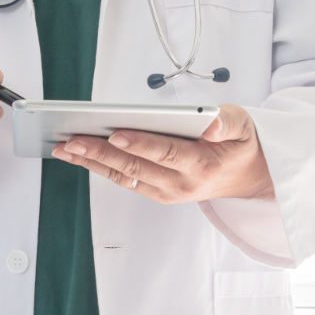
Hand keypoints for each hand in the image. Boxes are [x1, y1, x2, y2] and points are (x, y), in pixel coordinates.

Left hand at [52, 103, 275, 202]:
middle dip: (100, 152)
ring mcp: (167, 192)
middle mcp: (181, 184)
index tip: (115, 134)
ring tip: (64, 147)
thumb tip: (211, 122)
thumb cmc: (242, 145)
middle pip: (134, 167)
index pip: (165, 153)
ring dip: (91, 162)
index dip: (139, 144)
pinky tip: (80, 155)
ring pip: (123, 176)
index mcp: (202, 166)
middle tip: (72, 139)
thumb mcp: (245, 125)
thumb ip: (227, 122)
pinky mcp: (157, 193)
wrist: (249, 177)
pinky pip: (124, 180)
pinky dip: (99, 167)